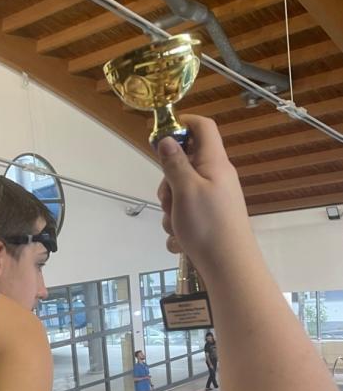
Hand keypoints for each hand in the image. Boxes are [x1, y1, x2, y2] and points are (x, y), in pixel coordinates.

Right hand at [156, 116, 250, 268]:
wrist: (229, 266)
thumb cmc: (208, 225)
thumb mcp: (185, 190)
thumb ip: (174, 163)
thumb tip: (166, 138)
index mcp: (214, 163)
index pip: (202, 127)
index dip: (183, 124)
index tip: (161, 136)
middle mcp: (216, 177)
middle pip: (186, 163)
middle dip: (168, 181)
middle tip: (168, 198)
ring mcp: (214, 199)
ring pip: (182, 192)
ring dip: (172, 208)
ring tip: (176, 225)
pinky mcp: (210, 219)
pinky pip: (187, 214)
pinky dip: (180, 226)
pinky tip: (180, 240)